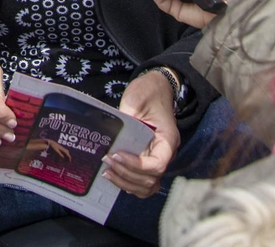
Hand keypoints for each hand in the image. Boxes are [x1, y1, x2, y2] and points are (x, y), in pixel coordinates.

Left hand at [108, 71, 178, 197]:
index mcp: (168, 139)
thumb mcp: (136, 99)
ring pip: (148, 186)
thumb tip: (108, 135)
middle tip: (106, 161)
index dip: (136, 165)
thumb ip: (125, 118)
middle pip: (151, 179)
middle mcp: (166, 153)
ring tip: (107, 172)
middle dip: (126, 174)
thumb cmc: (148, 92)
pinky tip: (114, 175)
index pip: (157, 164)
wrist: (157, 88)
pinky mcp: (149, 160)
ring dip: (127, 183)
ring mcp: (158, 158)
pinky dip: (130, 184)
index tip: (117, 154)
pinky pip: (144, 182)